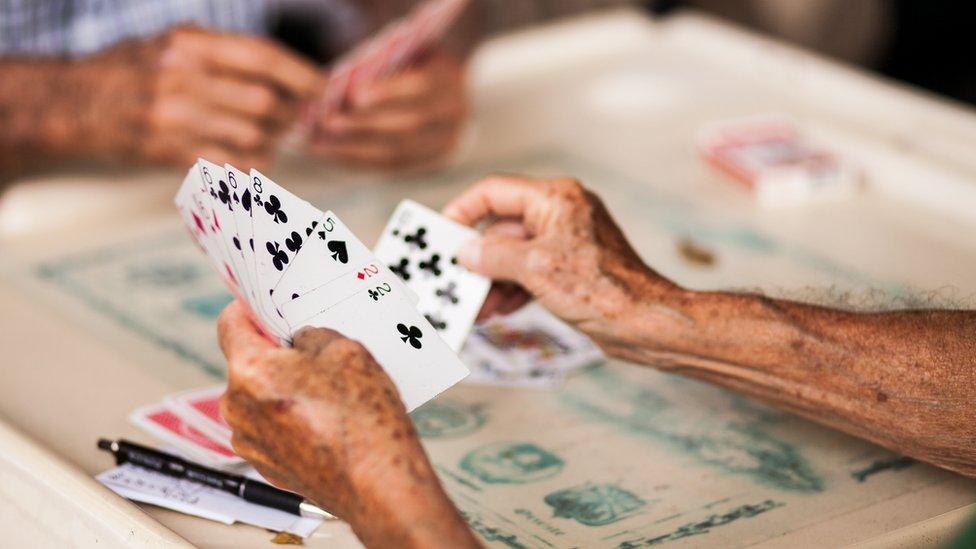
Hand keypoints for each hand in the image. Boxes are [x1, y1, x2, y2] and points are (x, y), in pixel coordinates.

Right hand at [72, 26, 317, 167]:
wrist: (69, 102)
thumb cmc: (129, 69)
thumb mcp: (172, 42)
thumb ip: (223, 54)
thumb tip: (285, 74)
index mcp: (189, 43)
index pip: (262, 56)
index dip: (301, 75)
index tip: (324, 88)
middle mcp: (182, 76)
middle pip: (264, 102)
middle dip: (290, 115)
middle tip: (297, 121)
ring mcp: (172, 116)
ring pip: (251, 137)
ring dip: (271, 143)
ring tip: (268, 140)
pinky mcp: (165, 150)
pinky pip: (226, 163)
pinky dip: (246, 164)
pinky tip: (246, 159)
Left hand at [217, 301, 477, 547]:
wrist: (377, 484)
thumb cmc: (363, 421)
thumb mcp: (345, 349)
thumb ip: (312, 334)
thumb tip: (301, 338)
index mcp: (249, 372)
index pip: (230, 324)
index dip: (249, 308)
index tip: (264, 304)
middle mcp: (238, 408)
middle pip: (249, 363)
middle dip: (278, 352)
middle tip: (315, 349)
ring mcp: (251, 441)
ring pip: (261, 397)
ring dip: (287, 387)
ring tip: (331, 390)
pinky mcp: (268, 465)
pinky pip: (273, 427)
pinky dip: (293, 417)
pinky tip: (329, 417)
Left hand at [307, 50, 466, 168]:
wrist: (438, 84)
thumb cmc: (408, 60)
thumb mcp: (400, 51)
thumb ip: (379, 65)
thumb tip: (338, 89)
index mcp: (449, 76)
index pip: (422, 86)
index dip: (388, 92)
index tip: (353, 94)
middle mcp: (454, 113)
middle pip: (408, 125)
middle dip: (365, 125)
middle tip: (328, 122)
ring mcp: (446, 141)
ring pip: (398, 152)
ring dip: (356, 148)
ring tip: (322, 142)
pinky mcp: (431, 160)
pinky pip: (392, 166)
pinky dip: (360, 160)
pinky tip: (334, 154)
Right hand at [444, 175, 676, 345]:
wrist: (644, 323)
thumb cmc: (602, 289)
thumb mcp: (536, 268)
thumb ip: (494, 255)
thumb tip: (466, 251)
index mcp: (556, 198)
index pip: (496, 191)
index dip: (463, 210)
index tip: (441, 233)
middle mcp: (561, 213)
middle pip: (502, 227)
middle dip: (477, 258)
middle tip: (452, 279)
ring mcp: (567, 242)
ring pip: (514, 254)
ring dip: (491, 280)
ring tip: (474, 307)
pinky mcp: (571, 269)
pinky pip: (529, 272)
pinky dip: (511, 289)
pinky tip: (497, 310)